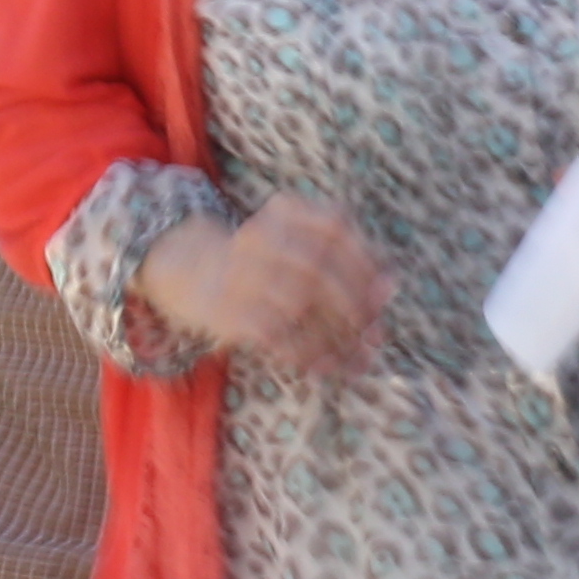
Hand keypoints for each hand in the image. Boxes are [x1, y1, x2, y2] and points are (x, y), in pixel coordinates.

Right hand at [140, 195, 391, 376]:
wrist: (187, 270)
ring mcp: (239, 274)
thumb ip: (343, 258)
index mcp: (282, 212)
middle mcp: (258, 237)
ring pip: (299, 305)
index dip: (367, 259)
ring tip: (362, 360)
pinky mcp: (228, 311)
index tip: (387, 291)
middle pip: (318, 267)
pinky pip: (277, 335)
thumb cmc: (264, 260)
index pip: (334, 225)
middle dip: (355, 304)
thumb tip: (391, 287)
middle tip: (376, 334)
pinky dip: (308, 354)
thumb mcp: (297, 240)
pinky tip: (328, 367)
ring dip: (337, 337)